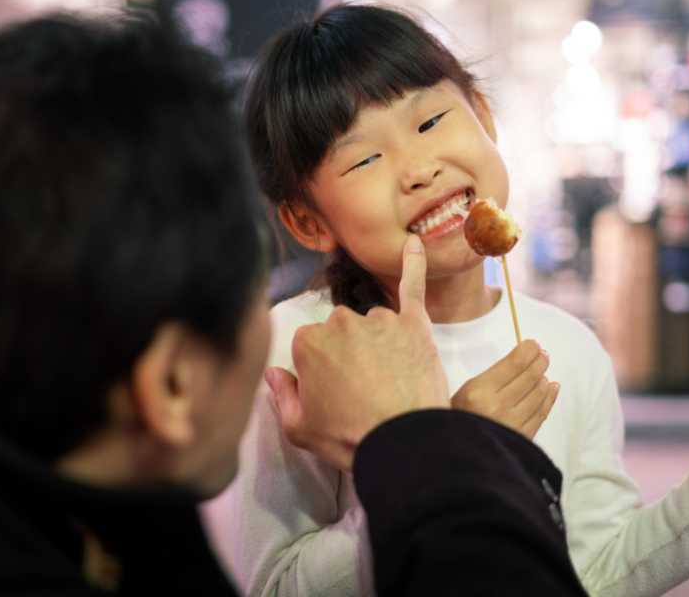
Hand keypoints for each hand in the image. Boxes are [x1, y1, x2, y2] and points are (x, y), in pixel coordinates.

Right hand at [265, 234, 448, 470]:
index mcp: (309, 343)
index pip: (311, 345)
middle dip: (349, 352)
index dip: (322, 370)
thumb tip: (274, 373)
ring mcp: (379, 320)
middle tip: (364, 387)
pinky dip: (414, 264)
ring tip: (392, 378)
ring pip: (375, 322)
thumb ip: (282, 396)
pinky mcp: (414, 324)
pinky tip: (413, 244)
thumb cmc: (347, 439)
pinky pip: (413, 286)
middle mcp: (341, 322)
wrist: (402, 444)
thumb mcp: (298, 429)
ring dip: (379, 340)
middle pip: (341, 329)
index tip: (334, 392)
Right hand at [451, 341, 558, 439]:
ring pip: (538, 395)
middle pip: (529, 378)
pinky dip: (549, 398)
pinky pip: (541, 413)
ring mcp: (513, 423)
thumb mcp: (465, 391)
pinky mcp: (522, 437)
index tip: (533, 345)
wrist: (458, 452)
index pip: (513, 364)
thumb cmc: (458, 417)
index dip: (528, 351)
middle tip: (543, 355)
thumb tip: (519, 360)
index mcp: (479, 391)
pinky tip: (551, 389)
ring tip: (543, 372)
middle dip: (539, 362)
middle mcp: (498, 406)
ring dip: (543, 379)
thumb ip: (491, 376)